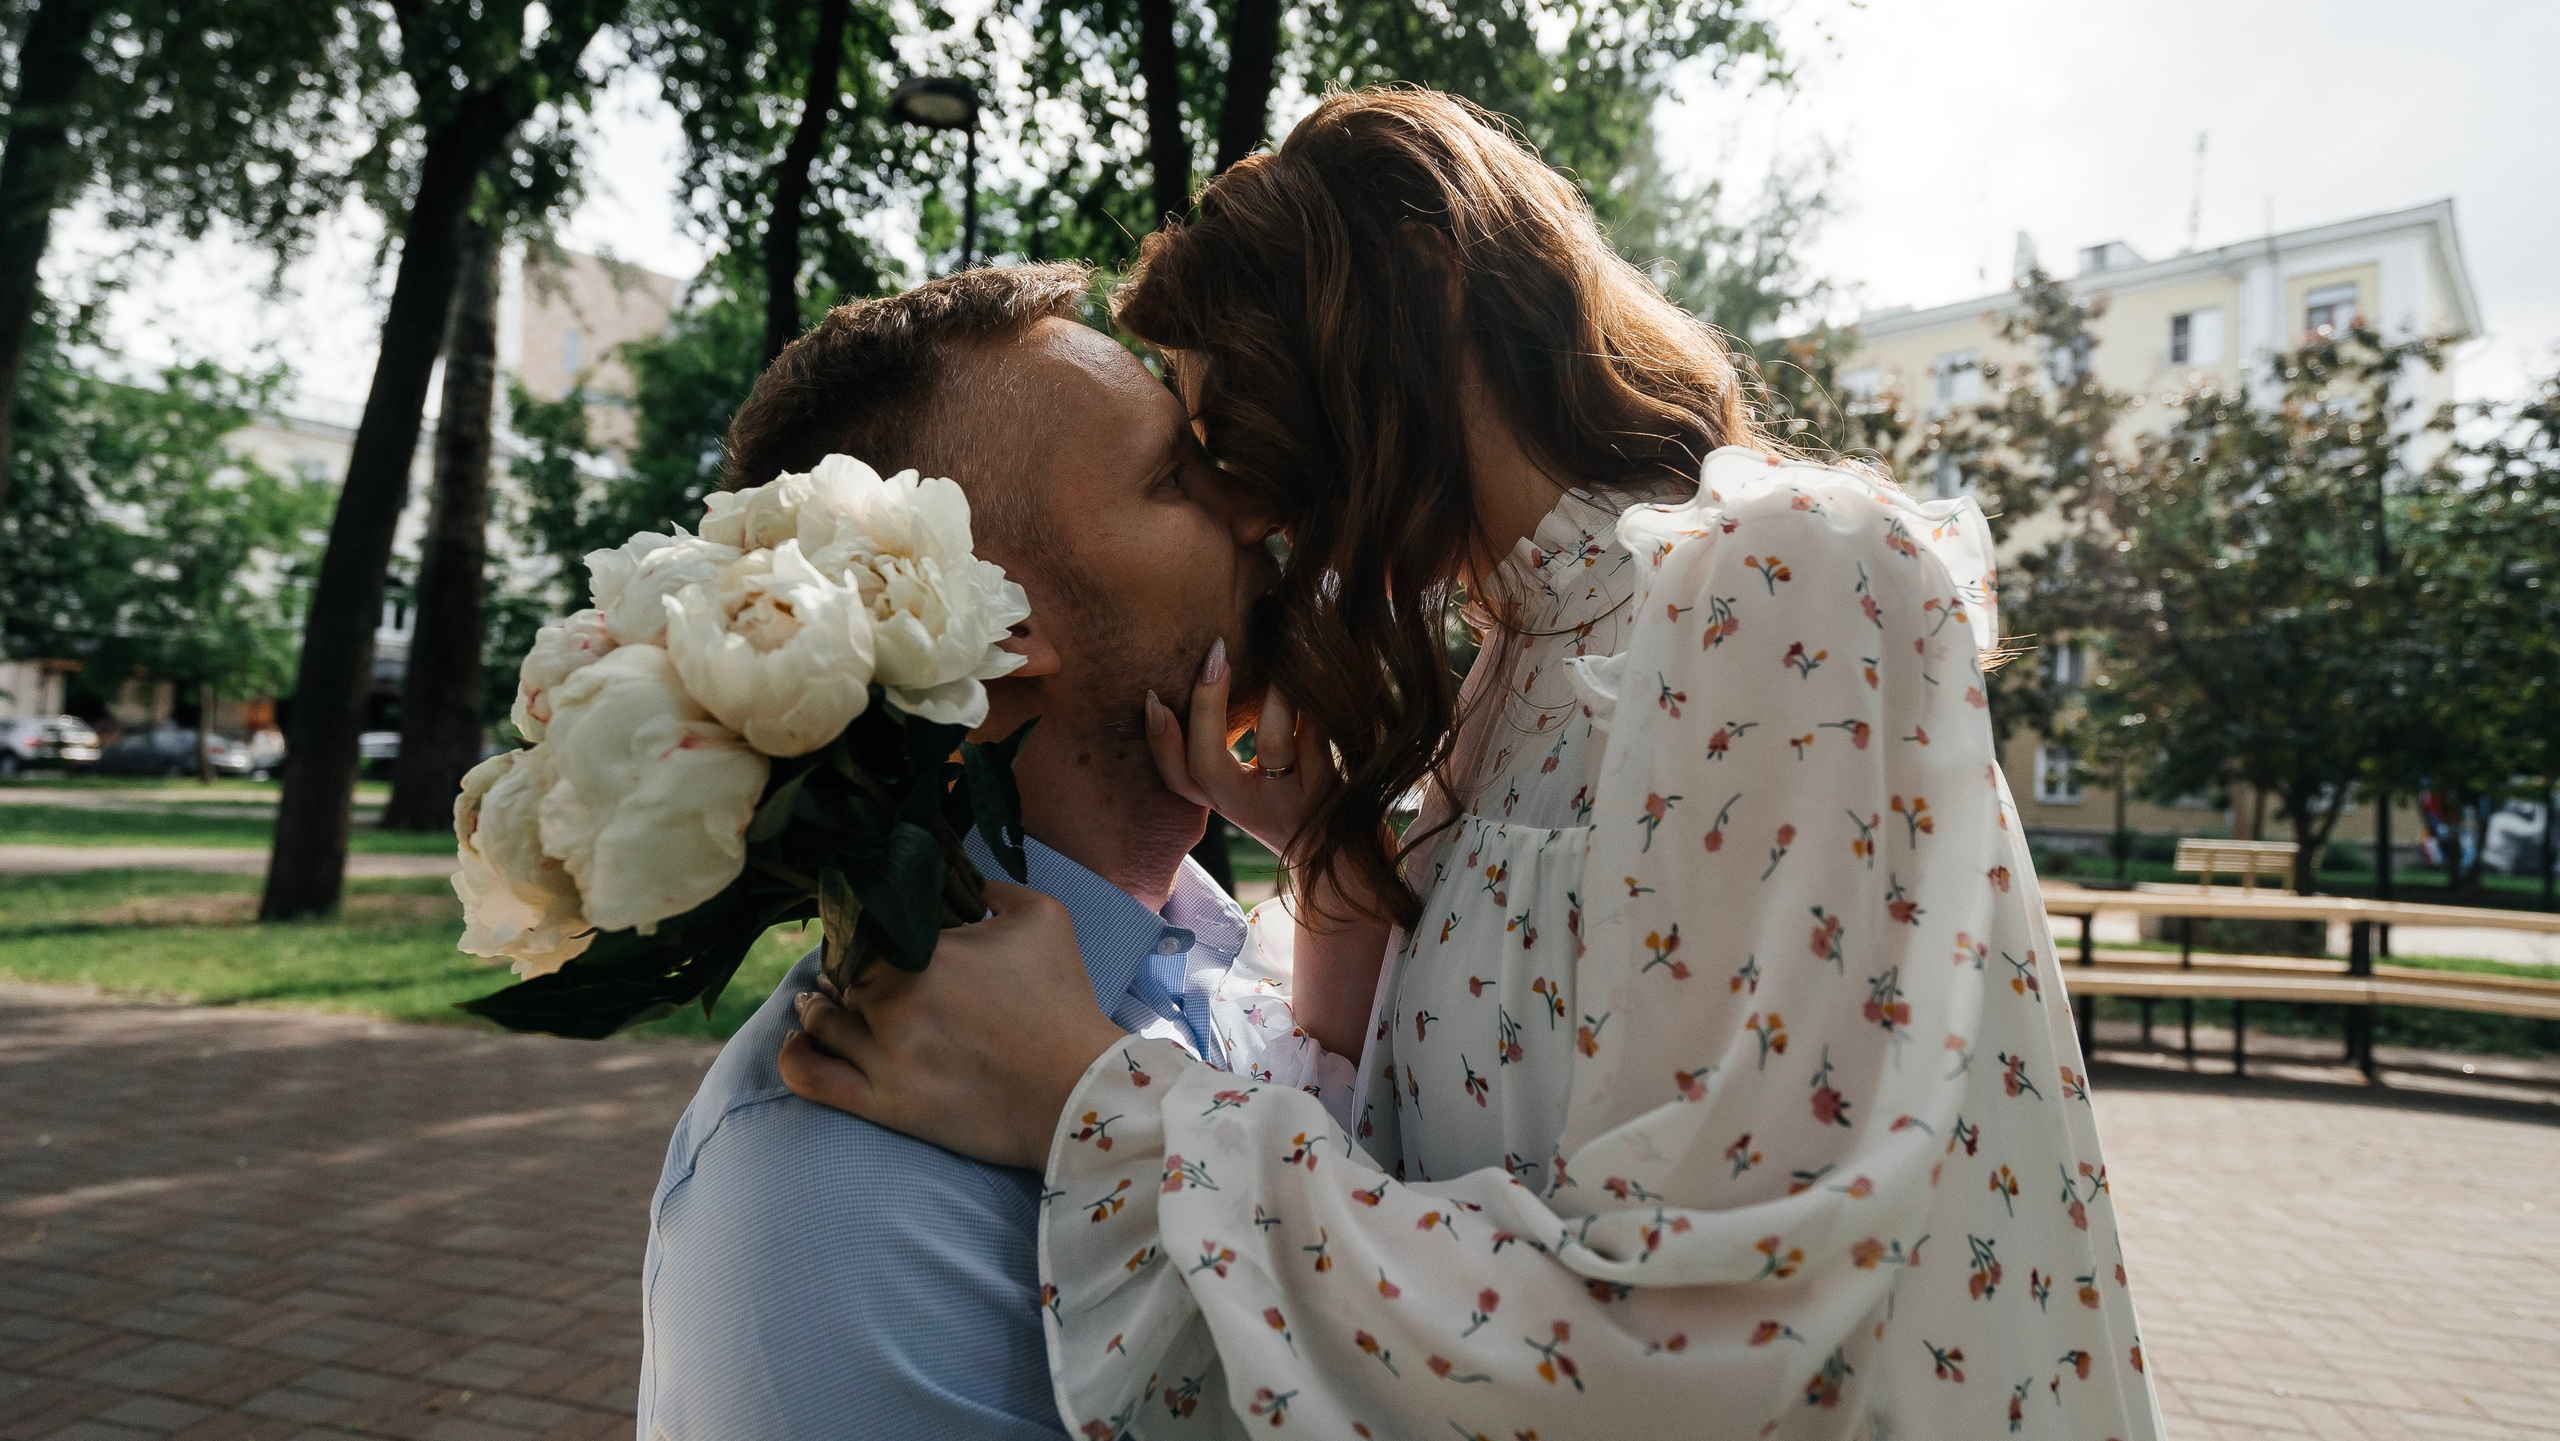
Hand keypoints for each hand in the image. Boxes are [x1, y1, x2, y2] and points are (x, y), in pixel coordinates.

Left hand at [778, 879, 1126, 1170]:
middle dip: (843, 971)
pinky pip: (813, 1078)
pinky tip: (798, 1043)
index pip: (866, 928)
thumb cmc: (1064, 1002)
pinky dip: (796, 1058)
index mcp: (926, 951)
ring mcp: (885, 1055)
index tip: (872, 936)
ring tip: (820, 1003)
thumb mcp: (1043, 917)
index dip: (864, 930)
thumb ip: (994, 886)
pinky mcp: (885, 1104)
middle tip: (852, 972)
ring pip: (823, 1021)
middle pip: (841, 975)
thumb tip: (962, 878)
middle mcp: (896, 1000)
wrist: (1078, 1089)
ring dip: (818, 1007)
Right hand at [1147, 637, 1390, 1059]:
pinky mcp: (1330, 793)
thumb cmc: (1297, 805)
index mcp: (1225, 803)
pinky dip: (1318, 699)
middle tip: (1217, 656)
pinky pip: (1320, 736)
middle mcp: (1250, 810)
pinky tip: (1323, 667)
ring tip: (1287, 652)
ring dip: (1278, 693)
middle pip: (1207, 765)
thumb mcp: (1253, 787)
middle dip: (1207, 705)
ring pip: (1273, 744)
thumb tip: (1213, 669)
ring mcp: (1291, 804)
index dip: (1159, 741)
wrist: (1350, 859)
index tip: (1153, 696)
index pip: (1178, 778)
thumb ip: (1228, 747)